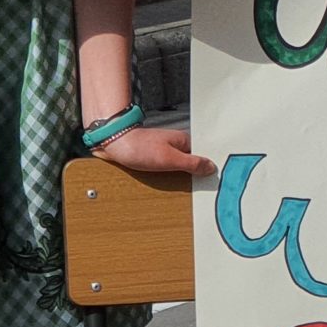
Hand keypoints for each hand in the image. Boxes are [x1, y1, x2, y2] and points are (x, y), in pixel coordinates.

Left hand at [95, 125, 210, 175]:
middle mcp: (177, 144)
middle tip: (200, 186)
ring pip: (182, 166)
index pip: (204, 156)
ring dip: (183, 176)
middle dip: (196, 174)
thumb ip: (191, 164)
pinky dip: (172, 175)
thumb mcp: (169, 159)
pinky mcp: (156, 157)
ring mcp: (166, 150)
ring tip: (187, 185)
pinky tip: (171, 180)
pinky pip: (170, 168)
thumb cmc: (139, 148)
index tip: (213, 180)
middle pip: (194, 162)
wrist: (113, 143)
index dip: (209, 168)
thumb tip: (210, 168)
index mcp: (184, 141)